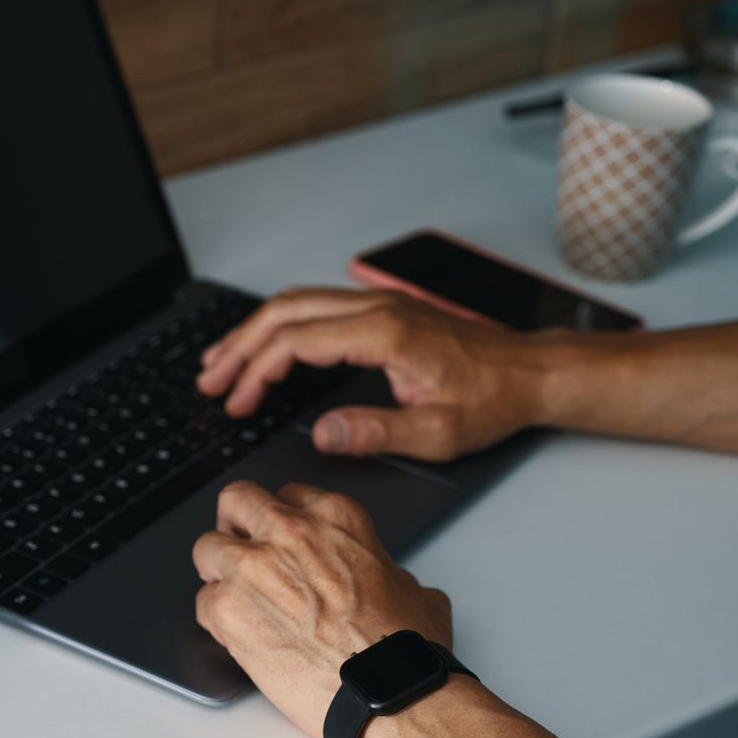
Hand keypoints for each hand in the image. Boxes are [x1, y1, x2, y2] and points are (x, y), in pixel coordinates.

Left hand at [193, 481, 451, 737]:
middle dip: (236, 525)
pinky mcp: (226, 609)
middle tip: (241, 550)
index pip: (286, 496)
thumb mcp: (409, 587)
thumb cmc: (402, 648)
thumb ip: (377, 568)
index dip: (279, 522)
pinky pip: (202, 603)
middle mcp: (287, 531)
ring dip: (217, 570)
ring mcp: (250, 567)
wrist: (385, 693)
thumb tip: (377, 580)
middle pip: (237, 501)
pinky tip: (240, 636)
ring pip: (206, 547)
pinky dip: (216, 619)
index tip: (278, 539)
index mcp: (333, 518)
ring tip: (235, 597)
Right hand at [196, 288, 549, 462]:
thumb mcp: (436, 433)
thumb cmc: (491, 400)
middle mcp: (376, 309)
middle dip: (238, 346)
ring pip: (295, 303)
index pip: (297, 341)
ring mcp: (378, 304)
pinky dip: (278, 325)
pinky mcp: (381, 310)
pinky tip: (264, 345)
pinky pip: (314, 306)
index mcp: (384, 334)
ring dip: (252, 331)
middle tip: (207, 381)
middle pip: (284, 312)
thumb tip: (322, 434)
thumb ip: (375, 433)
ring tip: (220, 362)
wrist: (530, 372)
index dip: (257, 371)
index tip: (236, 402)